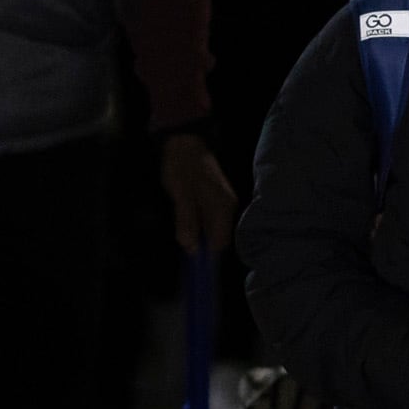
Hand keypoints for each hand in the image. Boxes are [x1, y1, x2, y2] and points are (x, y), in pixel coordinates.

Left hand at [161, 135, 237, 252]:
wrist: (185, 142)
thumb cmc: (182, 166)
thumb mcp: (180, 194)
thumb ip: (186, 220)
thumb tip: (190, 247)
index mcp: (222, 208)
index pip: (219, 244)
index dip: (206, 257)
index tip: (192, 266)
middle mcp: (227, 207)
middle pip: (217, 239)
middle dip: (201, 247)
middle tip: (183, 247)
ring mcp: (223, 203)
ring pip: (213, 230)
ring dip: (198, 235)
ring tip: (182, 232)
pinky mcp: (216, 199)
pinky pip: (210, 220)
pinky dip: (198, 225)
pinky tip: (185, 220)